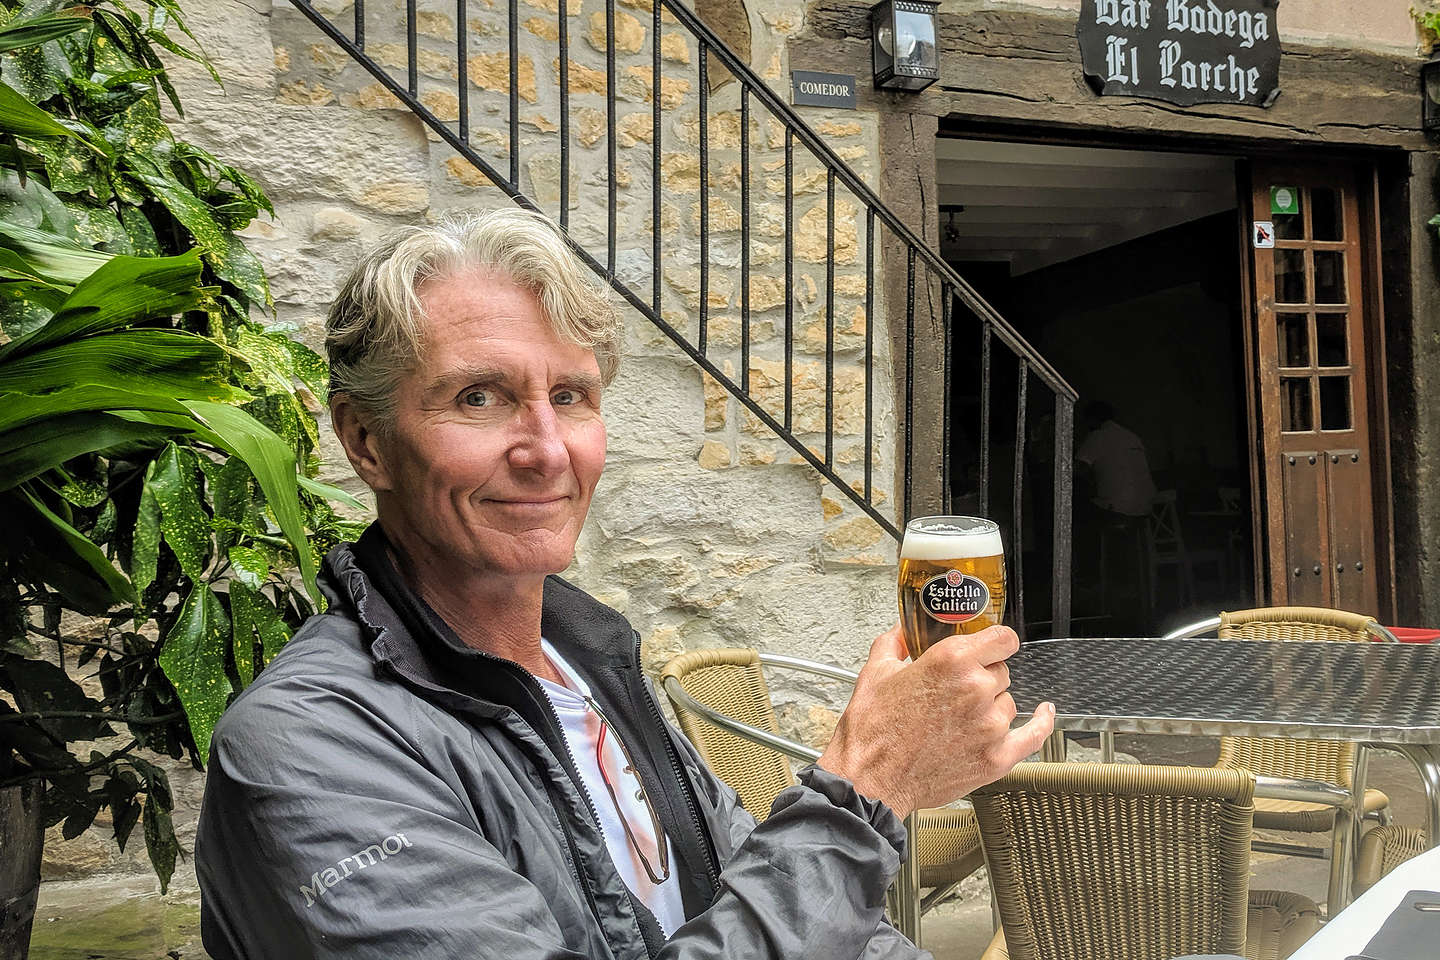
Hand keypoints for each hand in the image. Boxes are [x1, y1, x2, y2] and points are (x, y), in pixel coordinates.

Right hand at [816, 623, 1054, 817]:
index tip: (994, 646)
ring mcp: (990, 726)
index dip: (997, 641)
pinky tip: (1043, 714)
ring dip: (992, 706)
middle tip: (955, 693)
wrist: (869, 782)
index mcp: (950, 662)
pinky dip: (1041, 723)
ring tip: (959, 719)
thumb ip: (893, 644)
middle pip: (1001, 672)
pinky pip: (1034, 735)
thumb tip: (901, 633)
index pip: (1002, 638)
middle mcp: (976, 690)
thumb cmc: (872, 733)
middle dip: (982, 677)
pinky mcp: (996, 758)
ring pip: (1008, 703)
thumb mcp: (874, 673)